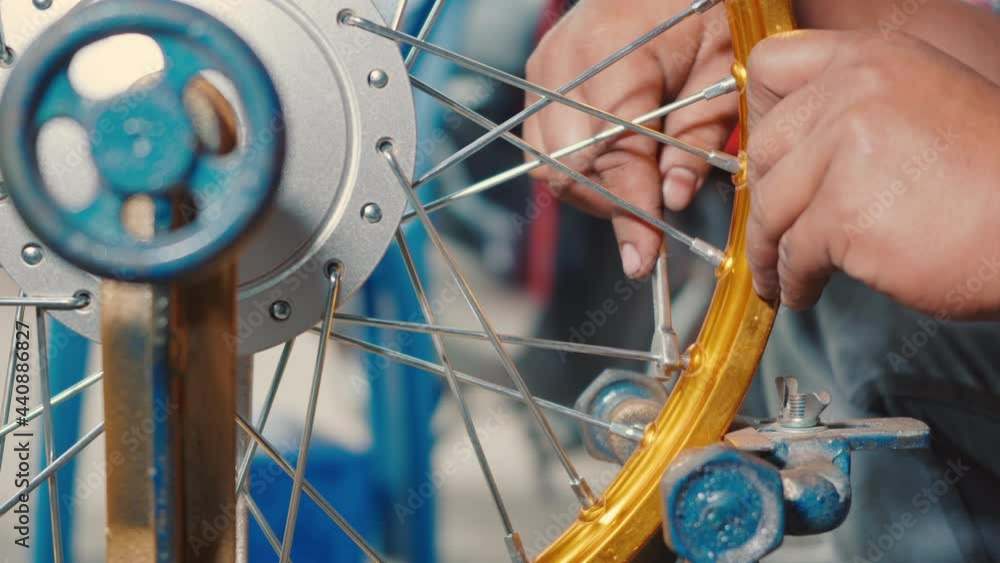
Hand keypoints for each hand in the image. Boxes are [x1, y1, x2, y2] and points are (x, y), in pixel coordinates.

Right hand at [524, 0, 735, 277]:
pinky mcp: (536, 79)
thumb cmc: (700, 13)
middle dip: (609, 206)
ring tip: (634, 192)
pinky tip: (612, 167)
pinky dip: (575, 170)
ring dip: (591, 192)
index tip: (645, 256)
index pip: (611, 154)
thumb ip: (696, 138)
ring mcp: (541, 70)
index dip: (629, 210)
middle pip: (567, 168)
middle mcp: (563, 65)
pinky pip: (542, 146)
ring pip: (547, 165)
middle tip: (649, 228)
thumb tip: (673, 200)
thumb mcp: (721, 72)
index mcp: (615, 57)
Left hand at [746, 30, 999, 319]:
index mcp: (873, 59)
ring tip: (779, 276)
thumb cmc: (991, 182)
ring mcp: (847, 149)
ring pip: (770, 206)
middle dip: (763, 197)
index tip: (765, 157)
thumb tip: (794, 152)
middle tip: (772, 229)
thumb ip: (858, 112)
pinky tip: (804, 292)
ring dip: (768, 250)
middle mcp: (855, 92)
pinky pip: (793, 253)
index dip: (760, 115)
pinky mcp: (845, 212)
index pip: (773, 66)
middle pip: (766, 145)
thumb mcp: (925, 107)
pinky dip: (793, 281)